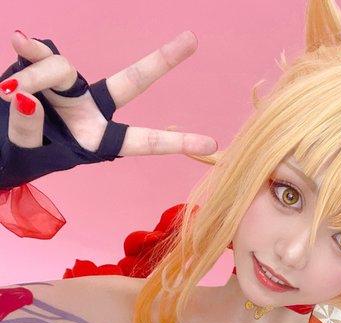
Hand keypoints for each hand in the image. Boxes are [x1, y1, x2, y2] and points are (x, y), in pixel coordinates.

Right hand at [0, 30, 216, 186]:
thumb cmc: (13, 158)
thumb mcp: (24, 152)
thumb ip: (27, 126)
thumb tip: (22, 90)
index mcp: (96, 143)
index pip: (141, 141)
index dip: (175, 141)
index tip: (212, 143)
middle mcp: (90, 112)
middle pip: (131, 82)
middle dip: (160, 61)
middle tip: (192, 38)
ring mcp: (69, 88)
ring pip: (62, 68)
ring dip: (36, 76)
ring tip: (7, 93)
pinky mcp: (45, 69)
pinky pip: (40, 53)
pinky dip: (28, 54)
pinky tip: (18, 45)